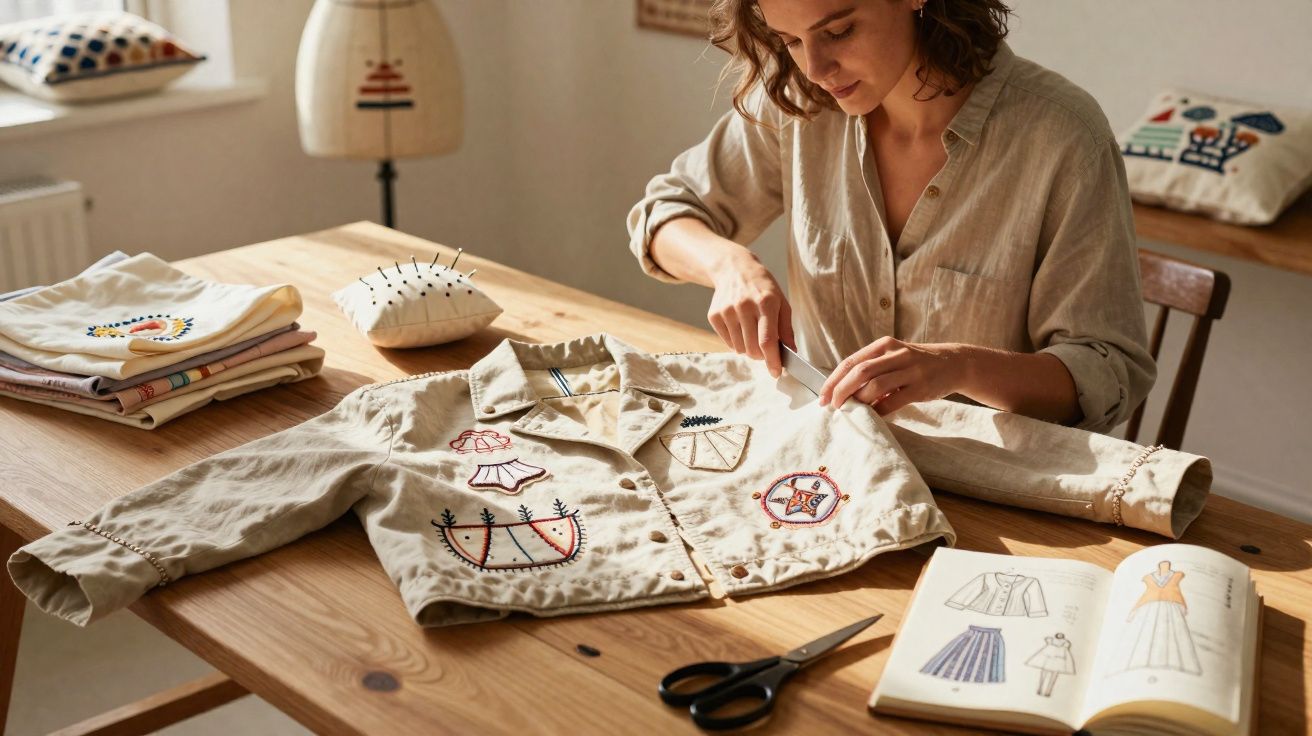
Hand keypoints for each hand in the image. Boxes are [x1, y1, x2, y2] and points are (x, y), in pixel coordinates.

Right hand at [707, 252, 795, 377]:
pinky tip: (740, 327)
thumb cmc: (763, 288)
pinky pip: (728, 343)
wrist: (734, 269)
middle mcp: (744, 306)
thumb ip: (786, 328)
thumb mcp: (781, 302)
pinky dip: (737, 342)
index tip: (776, 372)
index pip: (767, 340)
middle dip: (761, 356)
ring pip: (740, 348)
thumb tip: (791, 352)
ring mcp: (727, 311)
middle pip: (752, 349)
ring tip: (752, 332)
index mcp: (765, 302)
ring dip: (749, 349)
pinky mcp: (714, 316)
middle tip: (766, 350)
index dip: (772, 360)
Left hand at [818, 338, 972, 414]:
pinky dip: (879, 410)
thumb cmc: (916, 363)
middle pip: (860, 372)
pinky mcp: (921, 386)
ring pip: (876, 385)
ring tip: (851, 411)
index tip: (823, 397)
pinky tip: (873, 416)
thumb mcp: (893, 358)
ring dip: (859, 401)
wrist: (953, 363)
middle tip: (832, 406)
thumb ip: (871, 370)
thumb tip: (843, 392)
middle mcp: (896, 354)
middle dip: (841, 391)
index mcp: (883, 346)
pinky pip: (894, 400)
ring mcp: (910, 369)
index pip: (850, 362)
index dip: (833, 380)